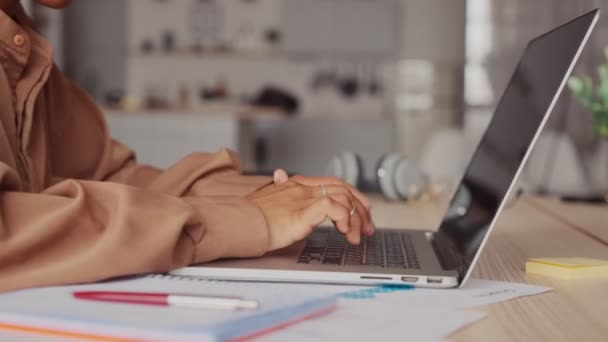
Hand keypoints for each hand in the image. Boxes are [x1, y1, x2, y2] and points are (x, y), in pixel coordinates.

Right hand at [246, 171, 374, 251]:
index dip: (352, 194)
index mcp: (296, 184)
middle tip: (368, 227)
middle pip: (344, 188)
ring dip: (355, 218)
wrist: (239, 224)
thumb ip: (280, 190)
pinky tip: (344, 232)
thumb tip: (280, 174)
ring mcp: (304, 196)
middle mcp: (302, 187)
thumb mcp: (269, 201)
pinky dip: (345, 219)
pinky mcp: (305, 209)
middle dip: (361, 208)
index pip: (333, 182)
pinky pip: (336, 208)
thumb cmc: (250, 218)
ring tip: (356, 236)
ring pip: (343, 197)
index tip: (363, 210)